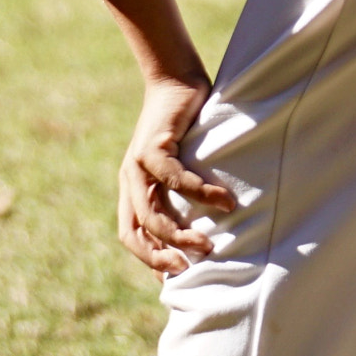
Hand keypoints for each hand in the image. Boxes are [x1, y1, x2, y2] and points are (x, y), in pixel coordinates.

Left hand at [118, 77, 236, 275]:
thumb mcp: (181, 168)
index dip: (150, 259)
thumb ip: (183, 197)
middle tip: (194, 266)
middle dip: (162, 255)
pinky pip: (175, 178)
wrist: (175, 80)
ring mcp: (137, 164)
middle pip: (138, 231)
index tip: (179, 275)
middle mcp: (130, 180)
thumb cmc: (187, 129)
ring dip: (181, 234)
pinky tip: (225, 201)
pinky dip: (201, 194)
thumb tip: (207, 232)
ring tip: (210, 245)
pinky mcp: (152, 145)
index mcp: (133, 190)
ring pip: (152, 212)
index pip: (132, 235)